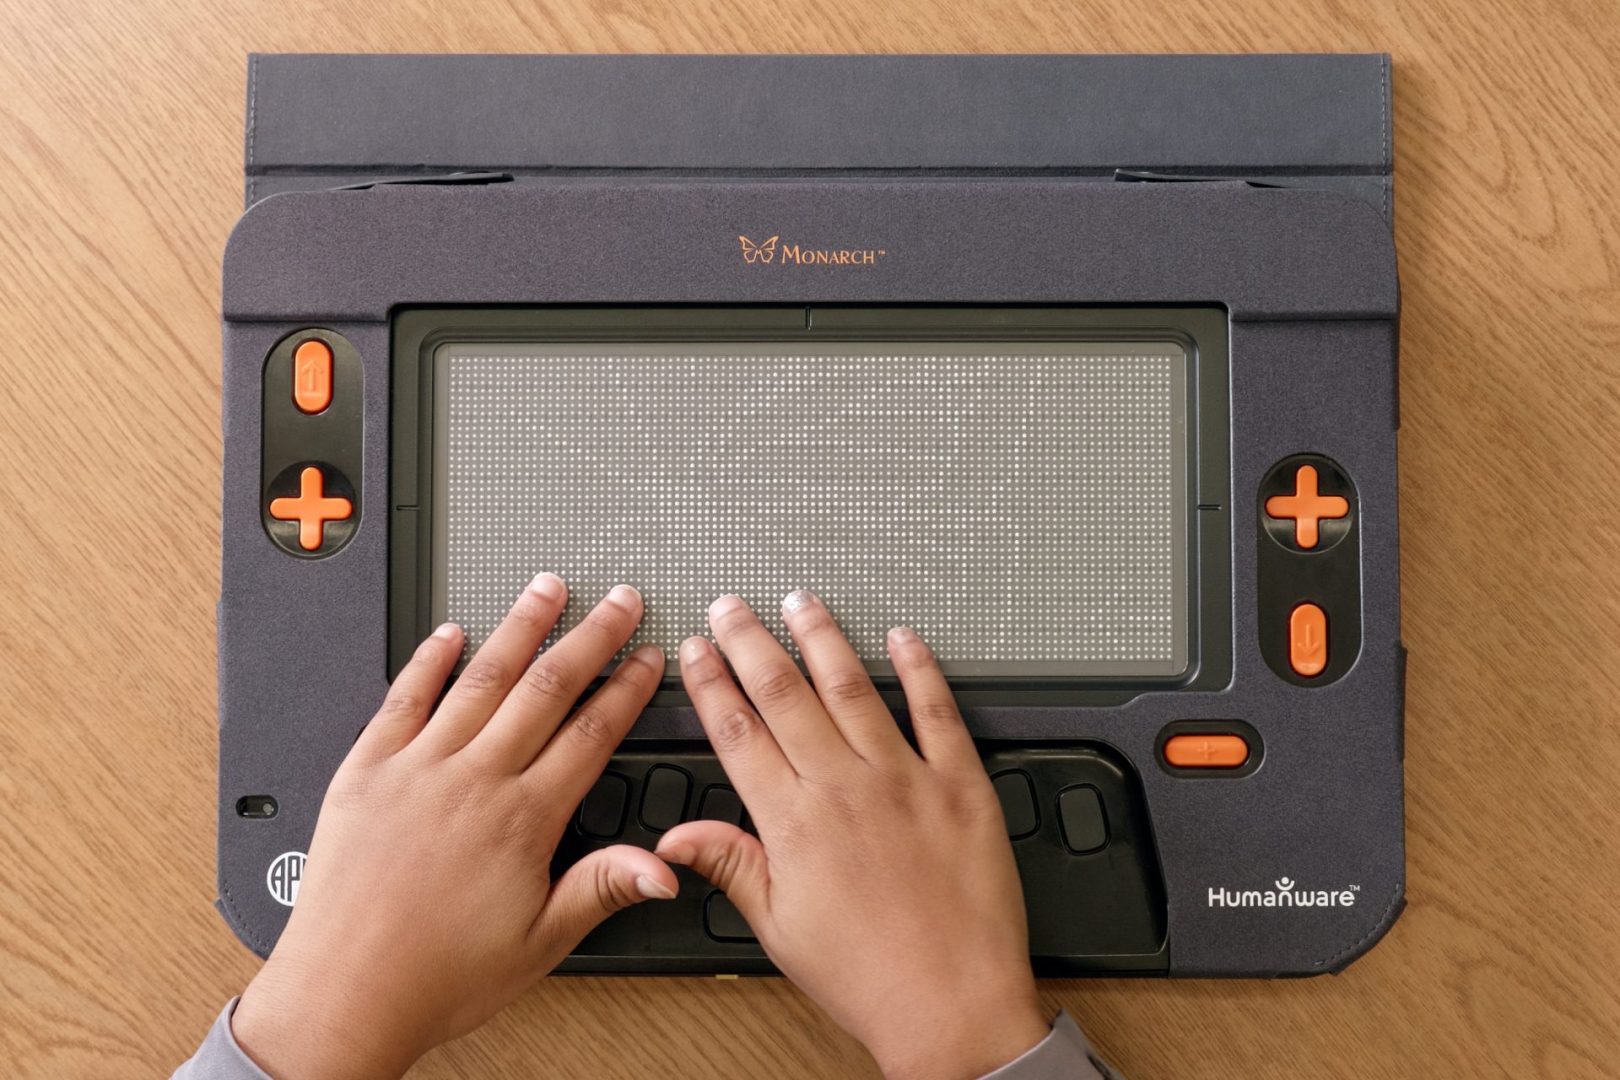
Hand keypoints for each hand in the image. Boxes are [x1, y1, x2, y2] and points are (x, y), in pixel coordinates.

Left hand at [232, 575, 676, 1079]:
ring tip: (546, 589)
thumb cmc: (436, 977)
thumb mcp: (539, 943)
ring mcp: (417, 768)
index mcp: (522, 819)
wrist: (343, 994)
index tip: (648, 659)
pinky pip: (401, 699)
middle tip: (618, 601)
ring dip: (519, 628)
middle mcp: (473, 780)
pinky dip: (427, 662)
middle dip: (590, 638)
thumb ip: (602, 889)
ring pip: (480, 679)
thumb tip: (665, 864)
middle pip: (546, 689)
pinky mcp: (365, 771)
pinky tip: (448, 634)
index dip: (627, 690)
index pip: (591, 733)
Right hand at [657, 591, 1049, 1079]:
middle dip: (750, 641)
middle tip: (732, 607)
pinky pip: (937, 710)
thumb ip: (729, 865)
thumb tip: (677, 837)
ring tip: (801, 603)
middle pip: (784, 693)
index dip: (711, 683)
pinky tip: (901, 638)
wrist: (952, 1005)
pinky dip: (919, 668)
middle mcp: (845, 787)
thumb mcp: (779, 927)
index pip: (738, 731)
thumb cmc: (868, 977)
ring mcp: (905, 779)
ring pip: (852, 687)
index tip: (695, 652)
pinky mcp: (960, 785)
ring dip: (821, 638)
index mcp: (793, 822)